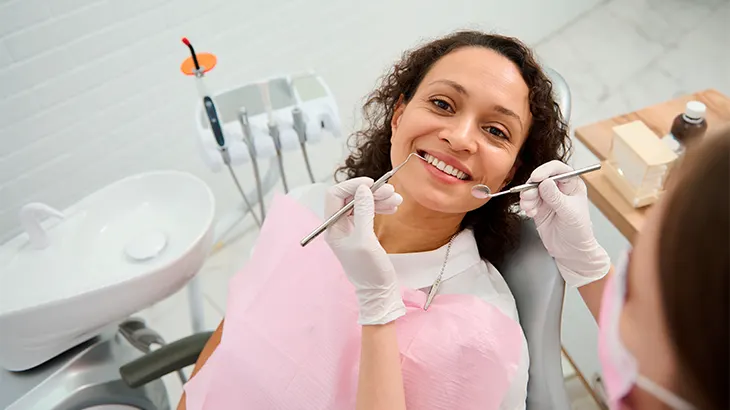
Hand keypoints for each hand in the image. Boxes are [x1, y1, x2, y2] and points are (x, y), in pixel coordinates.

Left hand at [324, 177, 404, 324]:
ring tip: (397, 200)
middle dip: (370, 191)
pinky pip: (369, 212)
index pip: (335, 195)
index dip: (352, 186)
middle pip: (351, 197)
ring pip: (362, 203)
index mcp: (332, 228)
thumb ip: (364, 212)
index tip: (371, 184)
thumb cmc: (369, 270)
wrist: (379, 292)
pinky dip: (381, 207)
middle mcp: (339, 226)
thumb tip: (363, 189)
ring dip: (379, 198)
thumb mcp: (365, 240)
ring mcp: (351, 229)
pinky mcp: (363, 233)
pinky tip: (393, 208)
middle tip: (390, 191)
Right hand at [519, 161, 609, 285]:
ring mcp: (548, 198)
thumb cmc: (578, 231)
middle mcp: (559, 188)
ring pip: (532, 189)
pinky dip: (526, 206)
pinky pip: (528, 201)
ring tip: (530, 208)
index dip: (546, 170)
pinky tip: (531, 214)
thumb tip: (545, 182)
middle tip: (528, 196)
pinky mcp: (539, 208)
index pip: (558, 169)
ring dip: (527, 197)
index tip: (536, 177)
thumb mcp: (569, 213)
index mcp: (572, 184)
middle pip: (541, 178)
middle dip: (532, 186)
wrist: (571, 251)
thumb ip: (556, 197)